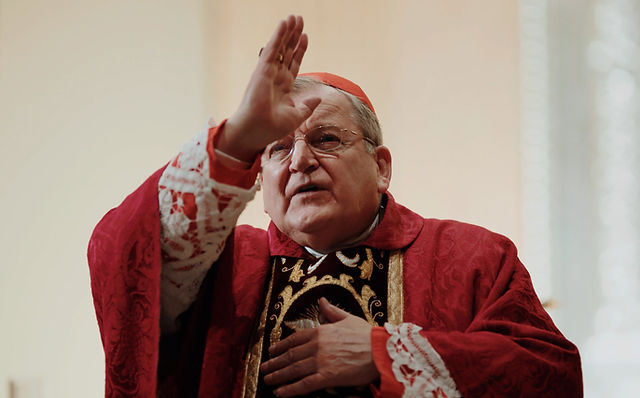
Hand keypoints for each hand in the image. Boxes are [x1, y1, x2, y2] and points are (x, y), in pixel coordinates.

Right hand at [219, 15, 320, 161]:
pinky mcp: (262, 70)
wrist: (257, 131)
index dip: (300, 50)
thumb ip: (308, 106)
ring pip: (280, 47)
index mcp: (283, 87)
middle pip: (287, 51)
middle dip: (294, 35)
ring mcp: (268, 72)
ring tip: (294, 16)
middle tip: (299, 19)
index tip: (305, 36)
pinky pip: (272, 49)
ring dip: (287, 31)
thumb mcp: (297, 116)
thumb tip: (318, 98)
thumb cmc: (272, 127)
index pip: (293, 63)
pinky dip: (278, 36)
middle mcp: (275, 77)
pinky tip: (284, 23)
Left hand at [260, 297, 379, 396]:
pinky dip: (290, 389)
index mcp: (321, 331)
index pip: (295, 339)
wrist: (381, 350)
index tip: (271, 351)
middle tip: (264, 367)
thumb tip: (322, 300)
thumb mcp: (348, 318)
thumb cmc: (367, 335)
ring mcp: (321, 361)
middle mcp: (317, 346)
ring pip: (294, 369)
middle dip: (275, 362)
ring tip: (268, 379)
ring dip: (278, 375)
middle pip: (290, 355)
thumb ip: (331, 311)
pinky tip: (280, 392)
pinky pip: (304, 384)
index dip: (280, 346)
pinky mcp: (327, 377)